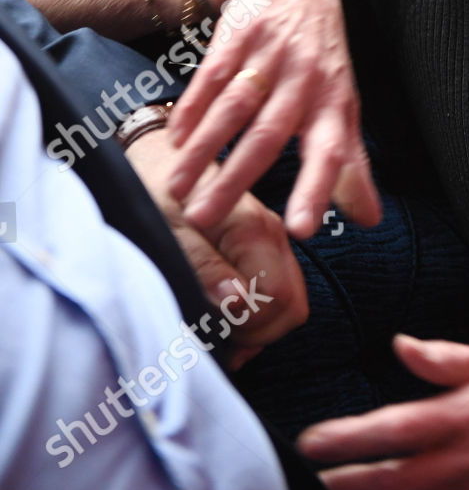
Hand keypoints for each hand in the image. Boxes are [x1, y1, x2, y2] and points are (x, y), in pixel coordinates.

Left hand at [126, 126, 309, 368]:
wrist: (158, 158)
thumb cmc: (155, 191)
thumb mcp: (168, 230)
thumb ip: (204, 266)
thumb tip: (238, 301)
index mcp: (254, 229)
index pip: (279, 299)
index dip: (249, 326)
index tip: (215, 325)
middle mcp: (272, 233)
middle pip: (292, 306)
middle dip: (258, 332)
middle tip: (217, 331)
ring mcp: (271, 240)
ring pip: (288, 304)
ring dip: (256, 326)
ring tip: (217, 325)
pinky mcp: (262, 247)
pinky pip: (276, 293)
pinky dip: (255, 314)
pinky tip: (224, 315)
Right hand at [163, 0, 381, 238]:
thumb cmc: (320, 60)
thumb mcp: (342, 106)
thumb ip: (351, 164)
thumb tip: (370, 218)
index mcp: (332, 103)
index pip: (328, 152)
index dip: (316, 189)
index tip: (301, 231)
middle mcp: (303, 81)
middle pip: (266, 136)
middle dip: (235, 178)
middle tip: (205, 219)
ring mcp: (269, 56)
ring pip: (233, 108)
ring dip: (202, 148)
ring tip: (178, 189)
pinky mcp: (238, 36)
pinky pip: (211, 76)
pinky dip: (191, 108)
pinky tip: (174, 138)